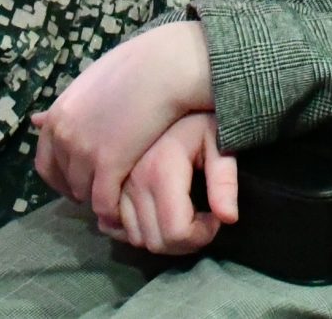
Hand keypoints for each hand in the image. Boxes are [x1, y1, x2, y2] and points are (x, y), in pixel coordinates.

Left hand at [32, 20, 214, 227]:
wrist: (163, 68)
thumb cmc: (135, 68)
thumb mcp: (89, 84)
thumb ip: (67, 108)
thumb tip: (35, 119)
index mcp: (58, 116)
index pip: (44, 164)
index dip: (62, 178)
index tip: (80, 182)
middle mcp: (63, 136)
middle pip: (64, 182)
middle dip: (81, 189)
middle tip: (104, 190)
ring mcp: (83, 152)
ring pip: (84, 194)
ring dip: (100, 198)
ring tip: (121, 196)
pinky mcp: (107, 165)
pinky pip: (103, 203)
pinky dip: (113, 210)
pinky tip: (127, 209)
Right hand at [108, 112, 237, 254]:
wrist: (164, 88)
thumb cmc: (198, 116)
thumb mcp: (221, 141)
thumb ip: (225, 180)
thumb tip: (229, 218)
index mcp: (160, 171)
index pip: (176, 233)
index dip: (201, 236)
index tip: (215, 217)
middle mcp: (130, 180)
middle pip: (153, 242)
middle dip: (182, 241)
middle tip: (201, 218)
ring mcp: (112, 182)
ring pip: (133, 237)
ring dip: (158, 234)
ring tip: (180, 210)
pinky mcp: (102, 181)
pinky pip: (111, 224)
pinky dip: (134, 227)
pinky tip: (155, 210)